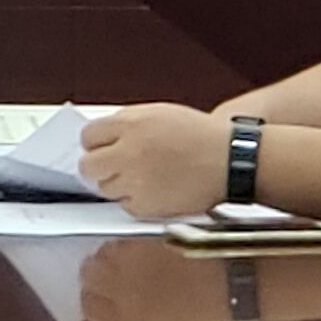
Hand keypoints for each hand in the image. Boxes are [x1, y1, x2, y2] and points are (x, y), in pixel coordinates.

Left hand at [78, 101, 230, 220]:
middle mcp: (129, 152)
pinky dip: (136, 200)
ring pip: (105, 188)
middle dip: (98, 165)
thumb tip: (102, 136)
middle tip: (112, 165)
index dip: (96, 143)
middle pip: (88, 165)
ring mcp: (136, 181)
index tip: (101, 147)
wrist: (232, 161)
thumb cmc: (201, 137)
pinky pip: (125, 206)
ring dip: (118, 183)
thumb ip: (128, 123)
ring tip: (143, 176)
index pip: (88, 136)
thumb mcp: (160, 114)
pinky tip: (155, 189)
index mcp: (131, 124)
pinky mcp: (146, 206)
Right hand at [78, 241, 232, 320]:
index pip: (88, 305)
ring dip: (109, 255)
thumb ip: (124, 315)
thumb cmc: (197, 307)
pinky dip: (124, 243)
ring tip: (129, 258)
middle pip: (87, 275)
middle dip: (95, 272)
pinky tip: (141, 248)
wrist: (226, 280)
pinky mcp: (139, 240)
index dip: (90, 297)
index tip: (96, 292)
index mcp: (126, 318)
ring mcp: (129, 263)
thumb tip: (105, 303)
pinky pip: (118, 241)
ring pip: (99, 254)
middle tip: (110, 270)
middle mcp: (120, 290)